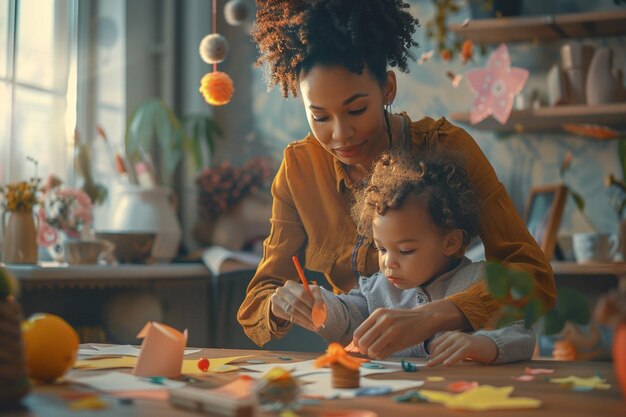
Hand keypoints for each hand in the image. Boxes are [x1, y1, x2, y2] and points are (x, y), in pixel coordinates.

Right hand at [270, 280, 324, 331]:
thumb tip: (320, 312)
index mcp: (290, 284)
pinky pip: (290, 318)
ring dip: (306, 320)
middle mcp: (281, 291)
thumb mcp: (312, 294)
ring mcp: (276, 300)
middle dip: (309, 313)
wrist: (287, 299)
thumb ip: (318, 300)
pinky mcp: (275, 310)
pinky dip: (302, 323)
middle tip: (319, 322)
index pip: (302, 294)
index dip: (312, 304)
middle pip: (295, 303)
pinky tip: (310, 326)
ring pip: (292, 312)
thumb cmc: (303, 296)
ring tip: (316, 326)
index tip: (321, 312)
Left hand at [351, 300, 469, 358]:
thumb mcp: (386, 317)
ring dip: (373, 355)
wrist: (425, 318)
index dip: (356, 344)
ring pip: (372, 350)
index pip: (358, 333)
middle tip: (369, 352)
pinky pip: (382, 354)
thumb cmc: (403, 320)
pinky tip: (386, 352)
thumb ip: (373, 327)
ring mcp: (391, 331)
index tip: (360, 348)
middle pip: (362, 343)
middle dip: (364, 351)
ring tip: (378, 352)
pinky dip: (381, 356)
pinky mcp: (399, 341)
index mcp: (378, 314)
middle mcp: (383, 321)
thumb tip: (356, 344)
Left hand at [427, 332, 496, 365]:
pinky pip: (458, 354)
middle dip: (433, 357)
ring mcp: (462, 340)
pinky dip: (452, 359)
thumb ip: (448, 350)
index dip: (431, 353)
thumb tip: (436, 359)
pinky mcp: (469, 346)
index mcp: (450, 335)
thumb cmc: (471, 349)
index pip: (435, 344)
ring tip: (431, 365)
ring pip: (447, 351)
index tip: (429, 361)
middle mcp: (454, 336)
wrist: (488, 346)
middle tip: (427, 365)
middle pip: (440, 348)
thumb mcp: (457, 347)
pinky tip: (446, 364)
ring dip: (438, 359)